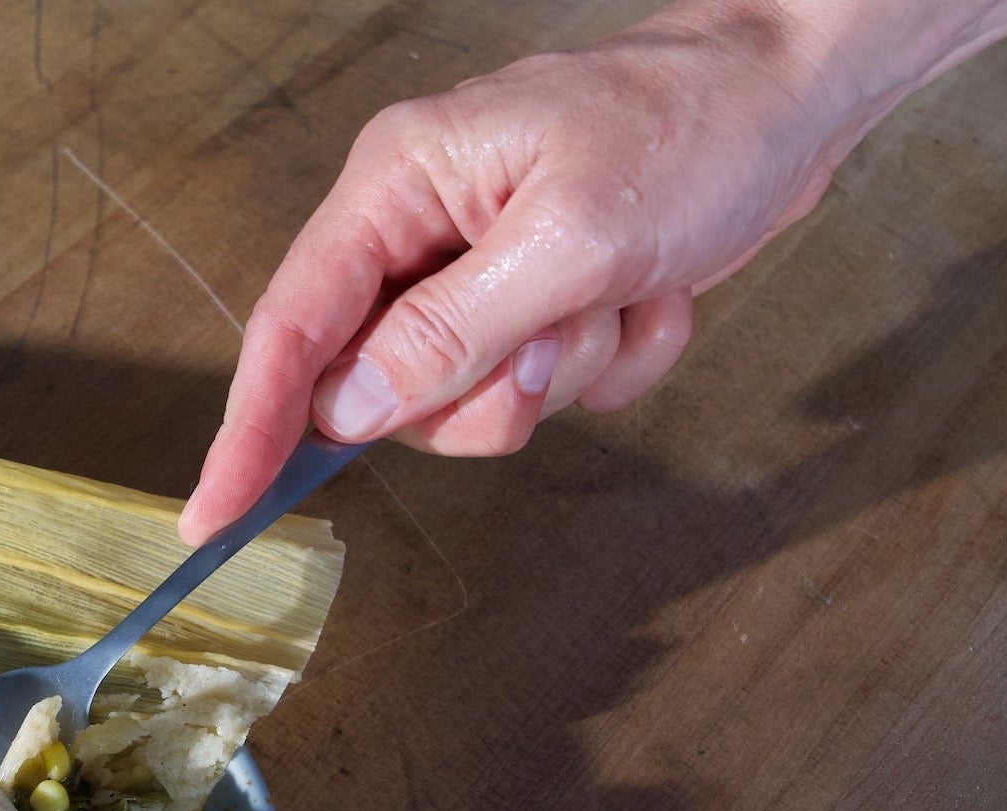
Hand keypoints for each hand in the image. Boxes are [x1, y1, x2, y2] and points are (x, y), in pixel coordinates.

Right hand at [180, 0, 1006, 543]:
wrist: (793, 97)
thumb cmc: (689, 130)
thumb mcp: (569, 240)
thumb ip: (449, 331)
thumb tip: (347, 409)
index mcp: (398, 187)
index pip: (291, 329)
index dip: (248, 430)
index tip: (212, 516)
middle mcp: (419, 231)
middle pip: (384, 386)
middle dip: (482, 391)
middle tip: (562, 336)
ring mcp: (476, 271)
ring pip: (467, 401)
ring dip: (561, 376)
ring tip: (620, 299)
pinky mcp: (533, 302)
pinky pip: (541, 390)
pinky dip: (608, 365)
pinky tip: (649, 297)